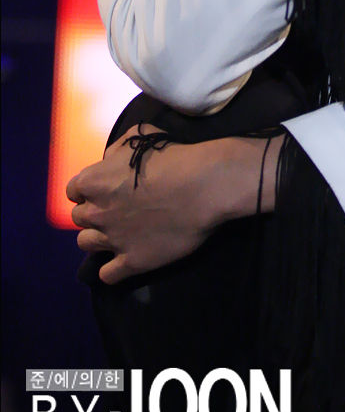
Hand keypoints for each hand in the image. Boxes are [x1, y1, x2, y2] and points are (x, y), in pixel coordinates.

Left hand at [66, 125, 271, 284]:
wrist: (205, 186)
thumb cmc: (175, 156)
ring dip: (99, 238)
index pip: (73, 190)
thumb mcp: (140, 135)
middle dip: (94, 212)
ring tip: (119, 234)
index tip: (106, 189)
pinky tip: (126, 259)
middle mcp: (97, 212)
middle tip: (117, 209)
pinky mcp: (132, 261)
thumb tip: (108, 161)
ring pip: (86, 245)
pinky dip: (113, 269)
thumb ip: (116, 150)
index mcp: (94, 182)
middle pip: (79, 218)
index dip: (89, 190)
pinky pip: (107, 275)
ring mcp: (113, 239)